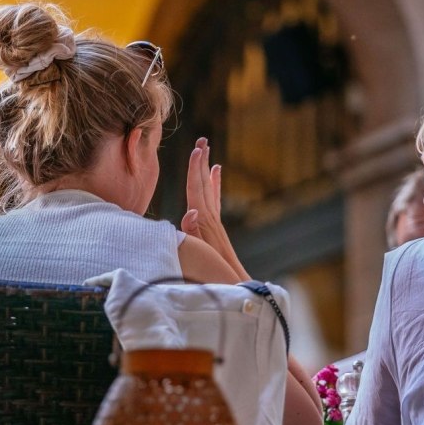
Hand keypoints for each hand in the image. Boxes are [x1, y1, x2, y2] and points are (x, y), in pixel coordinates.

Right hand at [182, 137, 249, 279]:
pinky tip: (217, 172)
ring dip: (207, 168)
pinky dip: (214, 182)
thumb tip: (192, 212)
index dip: (195, 169)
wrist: (231, 284)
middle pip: (204, 183)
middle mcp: (209, 217)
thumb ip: (193, 232)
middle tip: (202, 140)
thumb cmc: (210, 272)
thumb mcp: (199, 252)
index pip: (197, 189)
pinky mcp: (215, 225)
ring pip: (209, 187)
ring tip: (207, 150)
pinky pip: (214, 197)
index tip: (197, 150)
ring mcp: (213, 220)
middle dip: (202, 161)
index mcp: (202, 220)